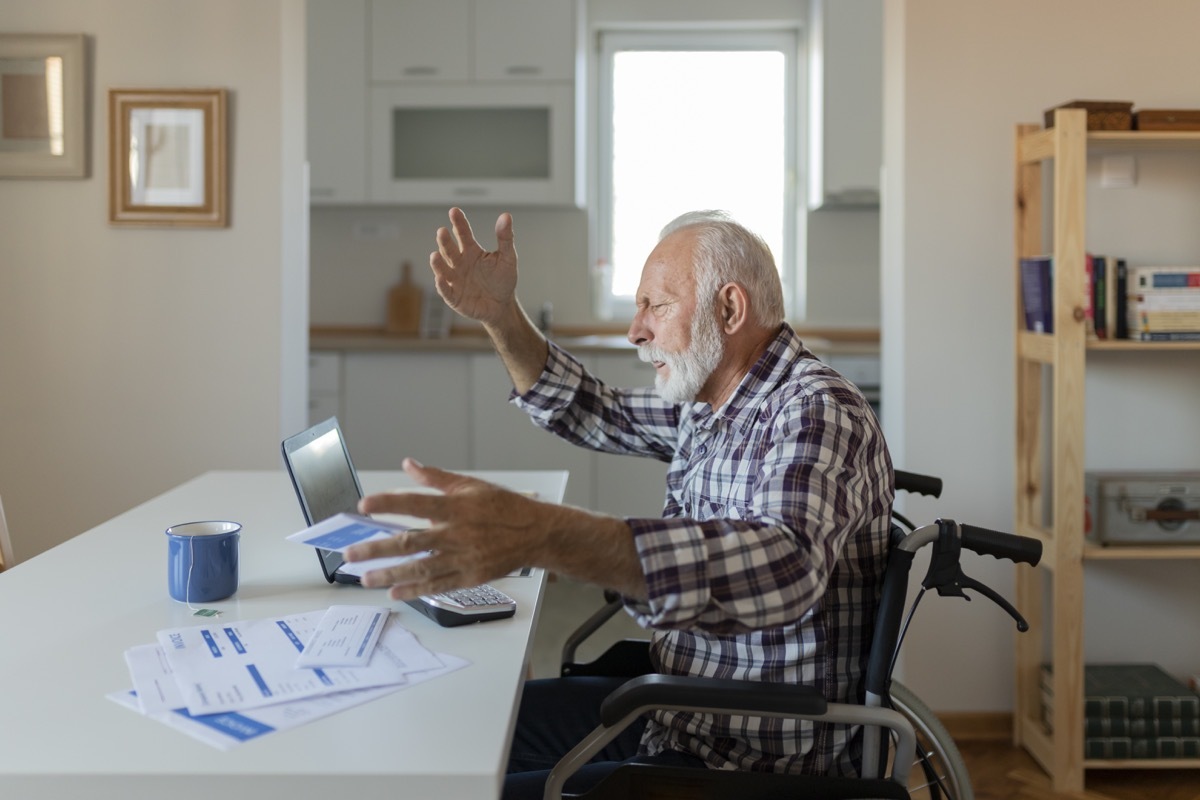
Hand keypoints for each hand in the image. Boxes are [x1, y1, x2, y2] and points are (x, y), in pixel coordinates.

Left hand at [345, 458, 546, 600]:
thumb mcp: (472, 485)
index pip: (416, 503)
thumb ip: (436, 478)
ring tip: (364, 578)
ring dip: (389, 574)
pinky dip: (415, 590)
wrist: (536, 533)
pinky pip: (437, 585)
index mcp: (457, 507)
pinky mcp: (469, 577)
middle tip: (350, 554)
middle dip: (377, 548)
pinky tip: (394, 592)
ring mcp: (463, 558)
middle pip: (410, 542)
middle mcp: (457, 534)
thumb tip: (408, 465)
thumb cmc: (505, 507)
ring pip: (419, 568)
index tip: (364, 505)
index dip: (389, 503)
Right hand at [429, 207, 517, 326]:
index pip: (463, 234)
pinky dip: (442, 285)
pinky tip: (440, 278)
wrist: (502, 306)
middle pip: (450, 250)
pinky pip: (446, 290)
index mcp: (471, 251)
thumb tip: (506, 216)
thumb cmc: (503, 280)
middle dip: (445, 242)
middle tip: (442, 232)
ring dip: (438, 263)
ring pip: (443, 269)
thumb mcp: (507, 258)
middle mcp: (460, 263)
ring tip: (435, 255)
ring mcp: (455, 280)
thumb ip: (505, 238)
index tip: (454, 211)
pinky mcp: (454, 297)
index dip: (458, 223)